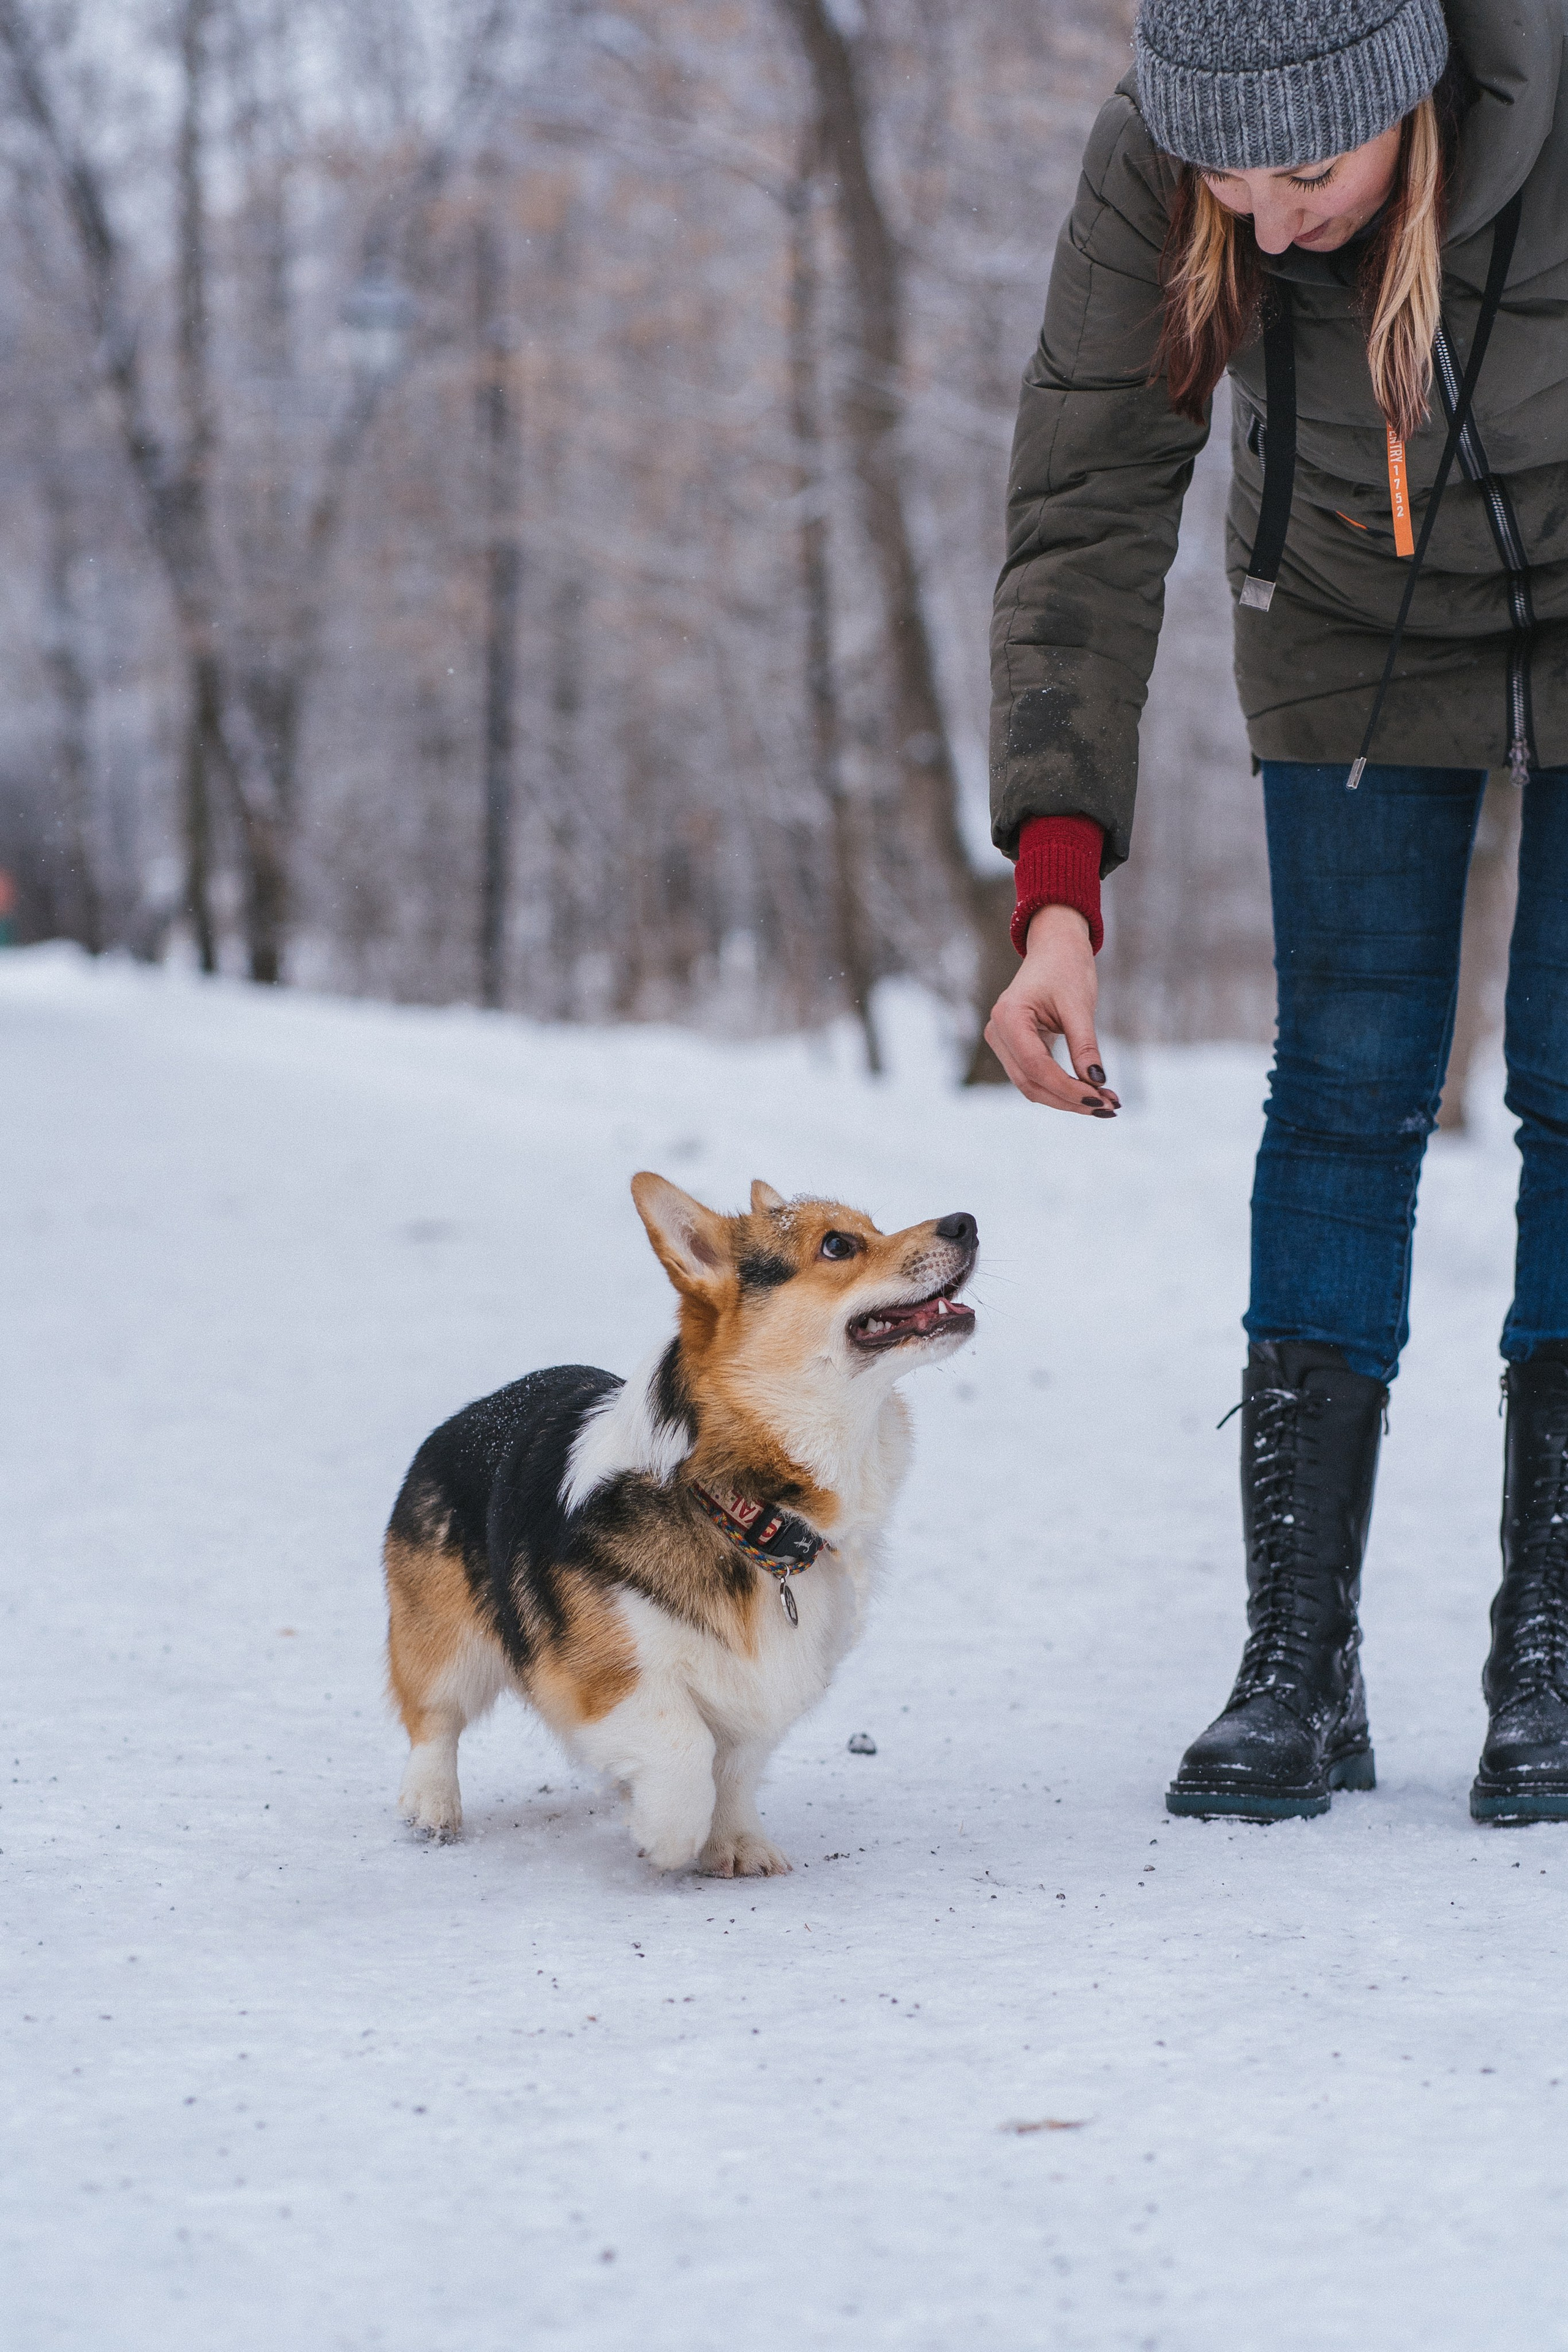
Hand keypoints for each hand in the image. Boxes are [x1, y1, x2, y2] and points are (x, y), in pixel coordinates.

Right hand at [984, 904, 1118, 1116]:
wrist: (1055, 947)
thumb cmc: (1067, 967)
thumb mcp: (1080, 1005)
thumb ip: (1085, 1046)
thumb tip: (1097, 1084)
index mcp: (1009, 1017)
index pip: (1037, 1067)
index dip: (1069, 1089)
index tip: (1102, 1100)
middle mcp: (997, 1032)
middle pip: (1031, 1083)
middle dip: (1071, 1100)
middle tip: (1110, 1109)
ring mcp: (1002, 1041)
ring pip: (1032, 1086)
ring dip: (1068, 1099)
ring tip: (1106, 1104)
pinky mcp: (1013, 1047)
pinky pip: (1035, 1076)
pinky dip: (1062, 1087)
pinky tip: (1091, 1092)